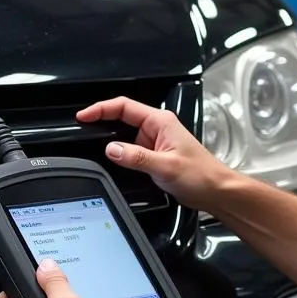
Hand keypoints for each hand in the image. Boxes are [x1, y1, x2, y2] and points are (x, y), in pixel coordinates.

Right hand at [77, 96, 232, 210]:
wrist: (215, 191)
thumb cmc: (201, 175)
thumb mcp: (166, 166)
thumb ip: (137, 157)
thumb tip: (112, 149)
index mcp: (161, 121)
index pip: (123, 106)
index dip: (100, 108)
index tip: (83, 116)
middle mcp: (157, 129)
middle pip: (121, 118)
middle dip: (101, 122)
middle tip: (81, 129)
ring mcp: (155, 142)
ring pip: (124, 136)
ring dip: (111, 140)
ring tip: (92, 145)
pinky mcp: (154, 156)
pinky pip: (130, 151)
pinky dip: (119, 154)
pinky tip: (113, 161)